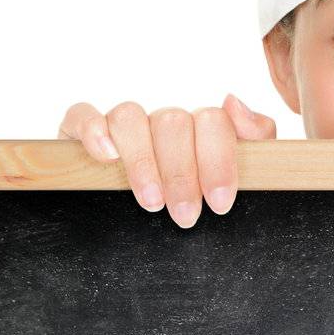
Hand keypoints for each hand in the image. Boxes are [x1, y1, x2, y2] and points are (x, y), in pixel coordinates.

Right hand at [59, 94, 276, 226]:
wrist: (140, 231)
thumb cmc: (196, 204)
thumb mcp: (232, 181)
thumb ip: (252, 141)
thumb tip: (234, 103)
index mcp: (200, 130)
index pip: (213, 122)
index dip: (218, 160)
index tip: (220, 203)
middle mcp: (163, 123)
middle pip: (173, 122)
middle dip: (182, 174)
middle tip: (186, 215)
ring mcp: (123, 125)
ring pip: (130, 117)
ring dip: (143, 161)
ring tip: (151, 202)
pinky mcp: (81, 132)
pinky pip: (82, 115)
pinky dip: (94, 130)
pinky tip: (107, 157)